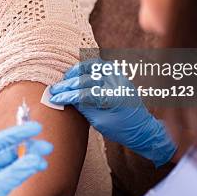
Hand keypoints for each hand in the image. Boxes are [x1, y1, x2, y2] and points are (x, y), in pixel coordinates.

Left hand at [0, 121, 52, 195]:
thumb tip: (33, 159)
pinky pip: (16, 176)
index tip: (34, 128)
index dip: (17, 133)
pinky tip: (37, 167)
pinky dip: (27, 171)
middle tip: (45, 145)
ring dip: (30, 161)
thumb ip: (14, 174)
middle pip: (8, 152)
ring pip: (14, 164)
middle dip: (28, 147)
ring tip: (44, 159)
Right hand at [49, 59, 175, 166]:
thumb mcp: (99, 122)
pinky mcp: (119, 75)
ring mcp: (119, 77)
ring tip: (66, 78)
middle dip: (68, 84)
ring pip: (94, 65)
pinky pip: (101, 65)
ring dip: (77, 70)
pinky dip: (88, 67)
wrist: (142, 128)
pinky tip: (79, 73)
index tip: (54, 98)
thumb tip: (68, 97)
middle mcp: (116, 84)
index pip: (83, 93)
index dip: (66, 96)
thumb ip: (84, 107)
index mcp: (112, 98)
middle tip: (55, 89)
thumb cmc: (121, 130)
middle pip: (86, 79)